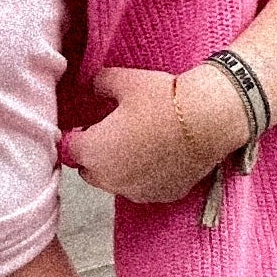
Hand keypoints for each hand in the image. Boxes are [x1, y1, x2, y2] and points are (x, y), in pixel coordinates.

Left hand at [65, 64, 248, 204]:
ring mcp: (137, 191)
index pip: (69, 149)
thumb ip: (99, 84)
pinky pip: (144, 187)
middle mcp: (109, 180)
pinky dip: (146, 176)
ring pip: (117, 182)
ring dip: (119, 167)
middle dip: (95, 154)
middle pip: (90, 170)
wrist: (207, 120)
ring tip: (138, 142)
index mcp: (92, 152)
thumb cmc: (161, 99)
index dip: (75, 135)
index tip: (87, 125)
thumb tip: (93, 86)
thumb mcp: (122, 80)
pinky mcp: (162, 196)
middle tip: (111, 132)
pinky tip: (159, 155)